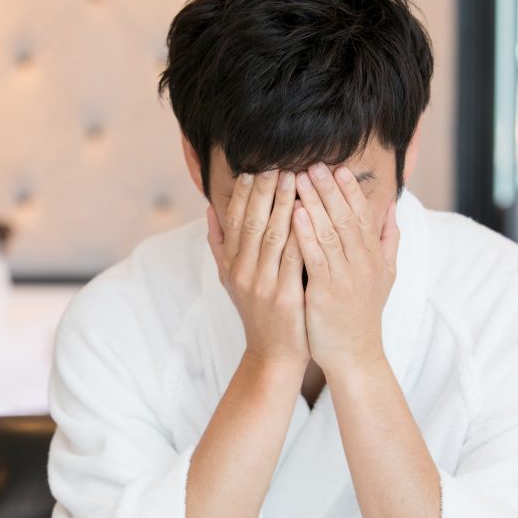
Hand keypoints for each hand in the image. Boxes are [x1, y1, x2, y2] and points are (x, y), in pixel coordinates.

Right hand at [207, 169, 308, 369]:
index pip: (234, 219)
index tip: (254, 168)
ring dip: (282, 203)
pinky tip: (308, 212)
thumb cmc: (258, 313)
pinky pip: (292, 258)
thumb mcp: (230, 280)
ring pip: (271, 235)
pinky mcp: (284, 296)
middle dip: (263, 190)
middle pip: (251, 222)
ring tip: (293, 177)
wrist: (272, 354)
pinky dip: (298, 233)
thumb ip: (220, 245)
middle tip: (276, 163)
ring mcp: (261, 284)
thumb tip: (209, 210)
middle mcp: (241, 272)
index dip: (243, 192)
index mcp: (230, 264)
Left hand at [291, 163, 398, 383]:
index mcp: (374, 256)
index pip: (363, 214)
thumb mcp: (385, 275)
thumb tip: (392, 209)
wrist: (355, 355)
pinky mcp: (327, 292)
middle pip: (346, 216)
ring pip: (330, 231)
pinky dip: (305, 232)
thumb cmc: (362, 314)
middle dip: (329, 188)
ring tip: (299, 179)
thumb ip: (388, 241)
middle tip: (314, 163)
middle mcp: (363, 263)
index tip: (337, 167)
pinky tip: (294, 213)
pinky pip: (315, 256)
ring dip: (314, 203)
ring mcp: (346, 276)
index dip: (349, 190)